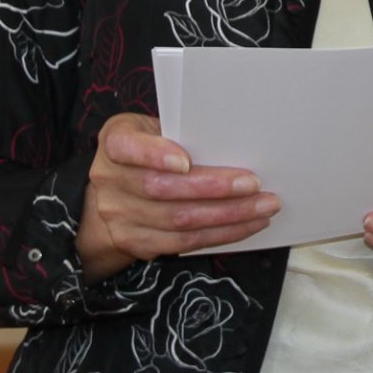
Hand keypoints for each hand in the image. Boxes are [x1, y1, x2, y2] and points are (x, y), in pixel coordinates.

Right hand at [74, 113, 278, 280]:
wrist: (109, 196)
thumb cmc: (144, 150)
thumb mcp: (149, 128)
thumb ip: (178, 131)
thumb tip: (230, 138)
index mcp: (114, 143)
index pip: (126, 147)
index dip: (155, 155)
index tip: (186, 161)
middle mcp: (111, 181)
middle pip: (162, 189)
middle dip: (214, 188)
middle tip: (254, 184)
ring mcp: (121, 217)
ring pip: (178, 221)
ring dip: (227, 215)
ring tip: (263, 206)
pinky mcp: (138, 243)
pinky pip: (184, 242)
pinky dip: (220, 234)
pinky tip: (246, 224)